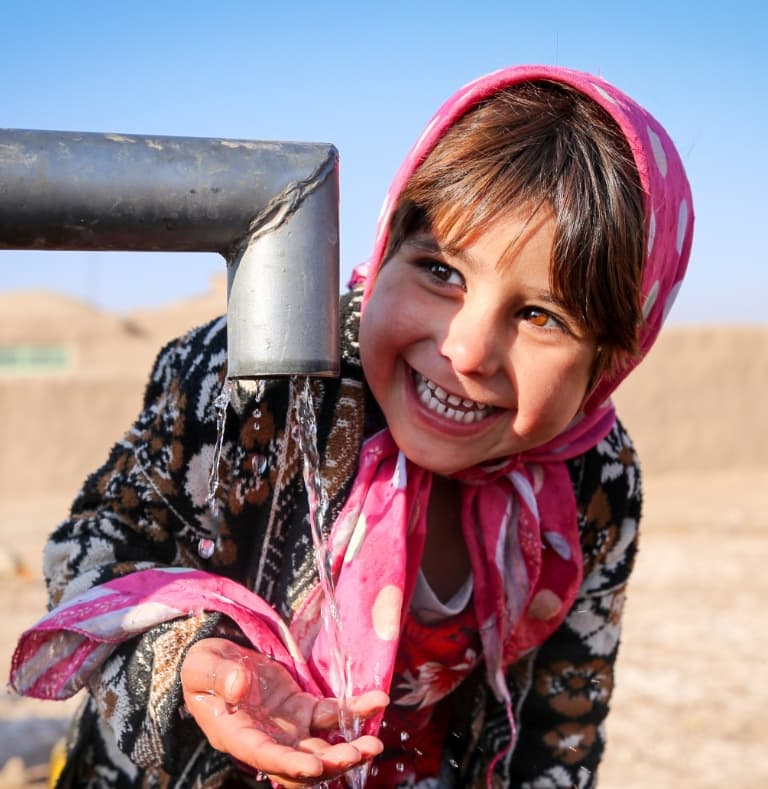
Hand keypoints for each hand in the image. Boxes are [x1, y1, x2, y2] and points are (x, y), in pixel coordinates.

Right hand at [181, 638, 386, 786]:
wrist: (218, 663)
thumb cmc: (204, 669)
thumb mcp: (202, 666)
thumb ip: (218, 676)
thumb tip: (239, 686)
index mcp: (237, 735)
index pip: (266, 756)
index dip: (290, 764)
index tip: (315, 766)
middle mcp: (267, 739)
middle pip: (302, 762)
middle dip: (331, 763)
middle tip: (359, 754)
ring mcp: (288, 727)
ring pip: (322, 745)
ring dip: (349, 748)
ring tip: (375, 745)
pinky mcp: (303, 709)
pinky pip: (333, 714)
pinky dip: (355, 711)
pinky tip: (377, 701)